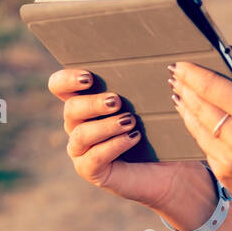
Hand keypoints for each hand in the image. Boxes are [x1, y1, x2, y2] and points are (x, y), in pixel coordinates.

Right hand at [48, 67, 207, 209]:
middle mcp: (78, 125)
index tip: (89, 77)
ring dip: (105, 126)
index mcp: (86, 102)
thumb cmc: (160, 130)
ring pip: (80, 134)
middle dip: (92, 103)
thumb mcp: (151, 102)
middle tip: (116, 101)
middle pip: (70, 109)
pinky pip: (93, 158)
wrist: (171, 167)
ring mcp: (82, 150)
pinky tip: (133, 137)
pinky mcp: (90, 170)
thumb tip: (151, 60)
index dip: (67, 79)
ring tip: (130, 121)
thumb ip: (141, 83)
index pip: (60, 86)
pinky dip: (114, 145)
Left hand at [168, 55, 231, 229]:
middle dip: (184, 87)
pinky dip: (198, 130)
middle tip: (175, 75)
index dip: (192, 73)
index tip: (180, 63)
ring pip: (195, 127)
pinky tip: (197, 120)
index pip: (211, 86)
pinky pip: (204, 147)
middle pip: (198, 105)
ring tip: (180, 94)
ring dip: (184, 108)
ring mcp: (228, 159)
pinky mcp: (225, 175)